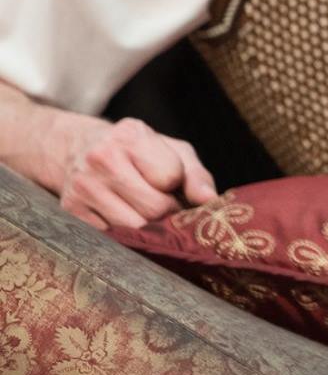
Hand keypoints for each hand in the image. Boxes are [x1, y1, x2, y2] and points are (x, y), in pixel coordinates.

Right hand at [55, 116, 216, 229]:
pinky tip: (124, 216)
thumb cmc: (137, 152)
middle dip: (167, 212)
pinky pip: (109, 237)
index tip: (170, 182)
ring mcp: (83, 186)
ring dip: (148, 227)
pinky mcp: (70, 210)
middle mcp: (102, 158)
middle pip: (153, 208)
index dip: (176, 184)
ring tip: (146, 212)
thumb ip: (195, 175)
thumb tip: (210, 201)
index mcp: (131, 136)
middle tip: (166, 206)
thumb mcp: (171, 151)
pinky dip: (124, 235)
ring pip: (132, 228)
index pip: (169, 177)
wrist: (78, 148)